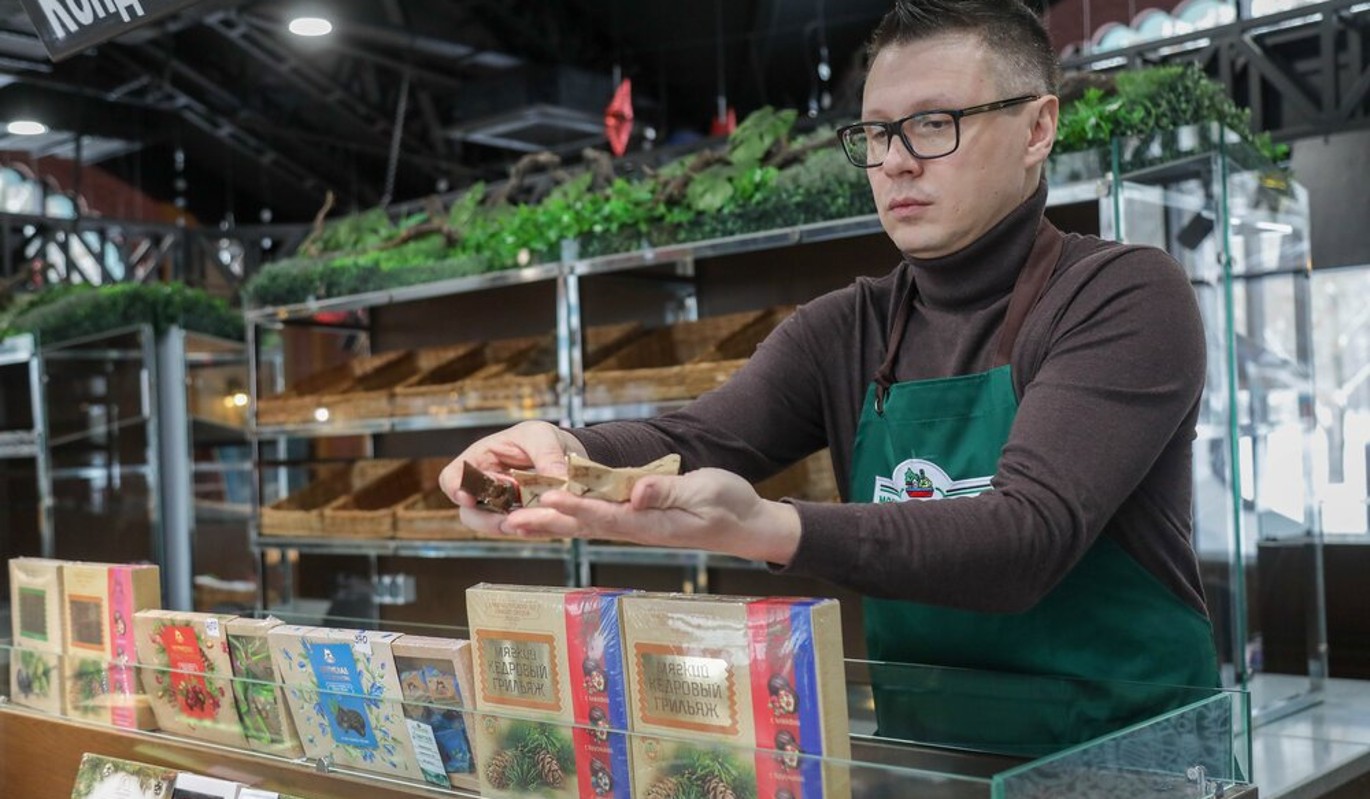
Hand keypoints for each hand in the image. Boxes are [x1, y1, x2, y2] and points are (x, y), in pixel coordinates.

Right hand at [438, 421, 586, 535]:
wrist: (563, 453)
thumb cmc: (541, 438)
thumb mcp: (542, 436)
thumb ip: (547, 455)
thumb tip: (557, 478)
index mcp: (479, 459)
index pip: (452, 477)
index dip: (454, 489)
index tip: (468, 498)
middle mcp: (484, 487)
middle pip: (468, 512)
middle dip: (485, 519)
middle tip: (507, 521)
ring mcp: (500, 506)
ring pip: (491, 525)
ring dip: (507, 526)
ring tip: (527, 523)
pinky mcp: (519, 519)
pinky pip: (517, 530)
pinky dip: (528, 529)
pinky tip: (541, 525)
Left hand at [499, 468, 801, 565]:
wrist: (744, 524)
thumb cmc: (729, 506)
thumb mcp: (705, 493)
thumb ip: (670, 492)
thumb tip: (635, 492)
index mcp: (651, 522)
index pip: (606, 515)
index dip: (576, 506)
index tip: (549, 498)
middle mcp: (636, 527)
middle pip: (584, 525)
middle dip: (547, 522)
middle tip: (509, 520)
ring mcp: (635, 525)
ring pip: (585, 523)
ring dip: (550, 522)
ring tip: (515, 520)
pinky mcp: (637, 518)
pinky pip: (597, 517)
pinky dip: (569, 514)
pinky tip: (549, 513)